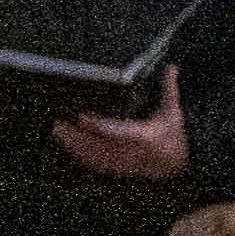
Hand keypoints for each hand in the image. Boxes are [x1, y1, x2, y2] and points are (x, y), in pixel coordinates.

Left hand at [50, 69, 187, 182]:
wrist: (177, 163)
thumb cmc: (173, 135)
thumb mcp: (173, 111)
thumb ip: (169, 88)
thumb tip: (172, 67)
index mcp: (145, 136)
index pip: (118, 131)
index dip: (98, 125)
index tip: (82, 116)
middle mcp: (132, 151)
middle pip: (97, 144)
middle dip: (76, 135)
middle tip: (58, 122)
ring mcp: (123, 162)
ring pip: (92, 154)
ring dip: (73, 143)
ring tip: (57, 129)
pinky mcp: (116, 167)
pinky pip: (93, 161)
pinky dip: (79, 152)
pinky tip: (67, 143)